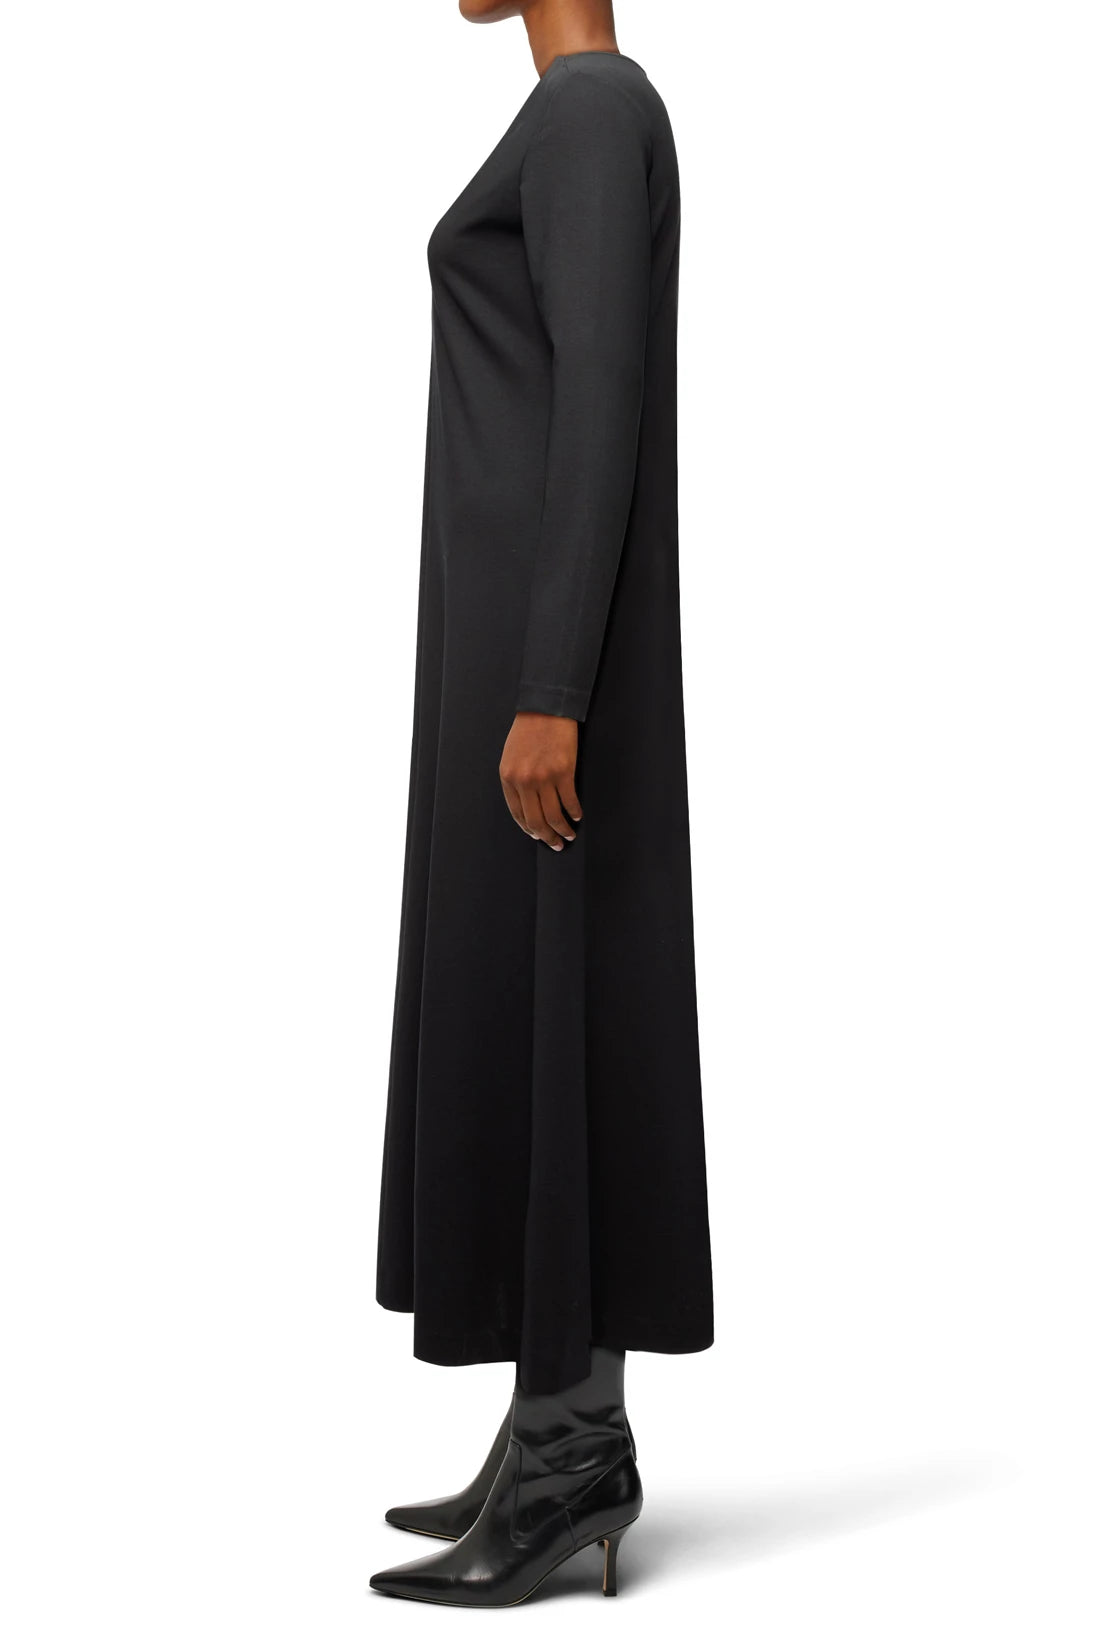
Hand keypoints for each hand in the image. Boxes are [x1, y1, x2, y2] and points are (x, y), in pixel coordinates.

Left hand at [499, 712, 581, 849]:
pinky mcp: (564, 772)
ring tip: (569, 835)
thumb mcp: (511, 757)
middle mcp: (524, 781)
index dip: (529, 829)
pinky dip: (574, 812)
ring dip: (563, 830)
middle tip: (555, 844)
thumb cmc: (528, 731)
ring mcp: (544, 777)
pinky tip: (577, 816)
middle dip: (546, 837)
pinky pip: (570, 801)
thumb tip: (528, 806)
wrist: (545, 709)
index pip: (517, 814)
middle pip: (536, 820)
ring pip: (554, 815)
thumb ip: (516, 780)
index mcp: (508, 778)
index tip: (538, 835)